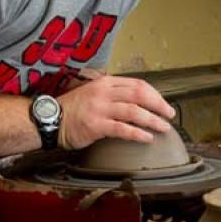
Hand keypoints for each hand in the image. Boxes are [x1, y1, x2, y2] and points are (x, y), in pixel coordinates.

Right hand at [57, 76, 175, 149]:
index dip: (155, 95)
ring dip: (152, 120)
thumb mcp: (94, 93)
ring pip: (134, 112)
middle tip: (170, 115)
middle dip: (159, 105)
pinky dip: (138, 133)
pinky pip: (122, 129)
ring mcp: (100, 108)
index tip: (164, 104)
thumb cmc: (73, 109)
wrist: (50, 120)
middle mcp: (104, 92)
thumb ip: (113, 94)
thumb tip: (138, 102)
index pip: (138, 84)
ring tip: (164, 128)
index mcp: (105, 83)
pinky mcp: (96, 125)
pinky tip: (147, 138)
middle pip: (140, 95)